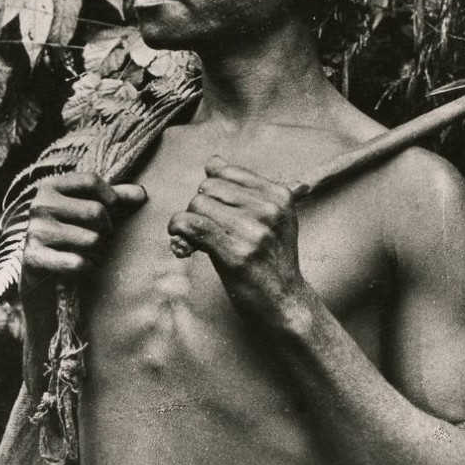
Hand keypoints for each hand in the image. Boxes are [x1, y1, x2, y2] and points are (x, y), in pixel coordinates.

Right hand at [21, 172, 146, 295]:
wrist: (37, 268)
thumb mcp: (88, 208)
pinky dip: (85, 267)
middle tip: (98, 235)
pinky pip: (78, 263)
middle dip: (105, 227)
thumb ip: (115, 198)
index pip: (91, 180)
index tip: (111, 209)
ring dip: (95, 250)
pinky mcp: (35, 259)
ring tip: (84, 250)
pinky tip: (75, 265)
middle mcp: (39, 206)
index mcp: (50, 186)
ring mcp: (35, 232)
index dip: (110, 197)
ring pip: (91, 240)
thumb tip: (142, 194)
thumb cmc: (70, 231)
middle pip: (95, 211)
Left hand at [167, 155, 307, 323]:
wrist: (285, 303)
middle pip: (209, 187)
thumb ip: (245, 189)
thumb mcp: (273, 219)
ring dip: (189, 221)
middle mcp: (268, 209)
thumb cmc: (273, 262)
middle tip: (205, 229)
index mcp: (279, 195)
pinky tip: (181, 240)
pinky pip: (192, 225)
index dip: (212, 190)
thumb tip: (213, 161)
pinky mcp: (234, 253)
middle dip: (200, 206)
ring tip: (197, 240)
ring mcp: (252, 231)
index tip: (214, 210)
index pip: (227, 172)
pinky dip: (178, 229)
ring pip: (198, 204)